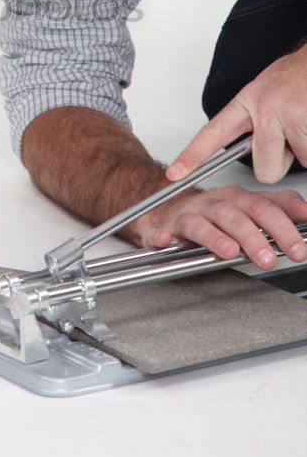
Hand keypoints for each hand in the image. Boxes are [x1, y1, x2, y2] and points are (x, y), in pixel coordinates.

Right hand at [137, 184, 306, 268]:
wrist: (170, 209)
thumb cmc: (212, 214)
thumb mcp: (248, 208)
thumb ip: (278, 208)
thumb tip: (306, 211)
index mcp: (238, 198)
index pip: (265, 207)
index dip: (284, 225)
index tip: (299, 246)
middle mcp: (216, 203)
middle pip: (237, 214)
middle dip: (256, 235)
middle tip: (270, 257)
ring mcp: (191, 213)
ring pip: (205, 222)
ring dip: (217, 236)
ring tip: (230, 252)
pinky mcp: (168, 227)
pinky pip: (164, 231)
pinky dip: (163, 237)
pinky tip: (166, 242)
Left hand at [166, 45, 306, 183]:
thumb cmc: (299, 76)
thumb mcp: (267, 93)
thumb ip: (255, 122)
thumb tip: (256, 153)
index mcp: (247, 102)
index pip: (211, 133)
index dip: (191, 156)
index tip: (174, 173)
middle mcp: (262, 108)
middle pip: (263, 169)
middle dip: (281, 162)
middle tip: (291, 138)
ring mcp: (285, 115)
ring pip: (293, 162)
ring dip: (304, 149)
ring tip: (305, 121)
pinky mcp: (304, 121)